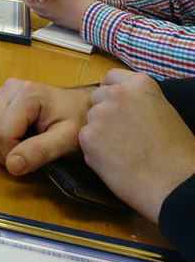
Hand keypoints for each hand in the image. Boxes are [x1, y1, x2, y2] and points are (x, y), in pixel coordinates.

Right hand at [0, 78, 93, 175]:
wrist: (82, 106)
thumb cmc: (77, 122)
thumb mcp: (66, 141)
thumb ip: (40, 152)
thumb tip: (11, 166)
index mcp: (27, 94)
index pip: (2, 133)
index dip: (12, 155)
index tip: (30, 162)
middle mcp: (9, 87)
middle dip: (2, 152)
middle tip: (25, 157)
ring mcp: (2, 90)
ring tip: (19, 146)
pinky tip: (12, 136)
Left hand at [79, 70, 194, 222]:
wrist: (173, 183)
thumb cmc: (175, 151)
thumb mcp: (163, 111)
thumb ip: (139, 101)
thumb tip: (125, 104)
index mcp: (139, 83)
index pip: (111, 78)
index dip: (111, 92)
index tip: (115, 106)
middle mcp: (116, 93)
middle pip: (97, 98)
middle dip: (104, 113)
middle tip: (120, 133)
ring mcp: (100, 114)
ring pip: (90, 120)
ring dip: (99, 132)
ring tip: (121, 151)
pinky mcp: (88, 137)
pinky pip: (86, 141)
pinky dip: (95, 151)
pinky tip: (114, 162)